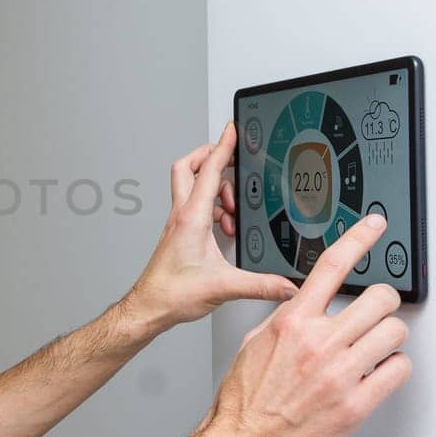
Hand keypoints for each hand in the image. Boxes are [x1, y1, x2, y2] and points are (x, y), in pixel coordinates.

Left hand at [123, 121, 298, 332]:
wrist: (149, 307)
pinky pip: (194, 207)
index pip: (208, 170)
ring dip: (214, 187)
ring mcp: (178, 223)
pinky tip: (224, 226)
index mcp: (191, 218)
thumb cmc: (172, 294)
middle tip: (231, 157)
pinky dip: (211, 208)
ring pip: (191, 186)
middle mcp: (182, 216)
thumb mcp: (224, 287)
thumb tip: (285, 284)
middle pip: (189, 167)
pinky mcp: (178, 234)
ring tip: (233, 209)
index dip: (223, 146)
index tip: (233, 129)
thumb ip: (260, 285)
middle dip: (210, 154)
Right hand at [194, 213, 411, 436]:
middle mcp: (318, 342)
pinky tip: (378, 372)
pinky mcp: (356, 404)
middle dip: (383, 303)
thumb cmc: (245, 399)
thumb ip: (284, 320)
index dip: (358, 238)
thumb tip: (302, 304)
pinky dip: (394, 368)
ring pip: (395, 331)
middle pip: (379, 298)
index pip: (331, 266)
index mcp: (292, 322)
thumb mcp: (254, 343)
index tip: (373, 224)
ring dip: (389, 337)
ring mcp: (340, 373)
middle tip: (376, 313)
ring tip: (374, 347)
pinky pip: (398, 370)